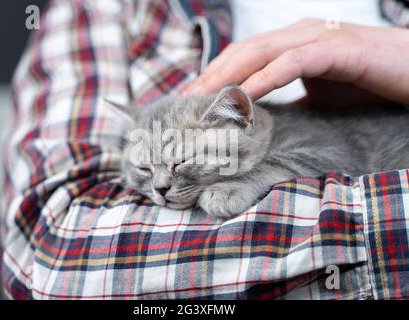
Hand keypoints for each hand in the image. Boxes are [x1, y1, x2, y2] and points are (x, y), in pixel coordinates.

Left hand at [183, 19, 408, 107]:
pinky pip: (291, 63)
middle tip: (185, 104)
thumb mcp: (317, 97)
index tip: (191, 102)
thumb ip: (290, 105)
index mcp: (289, 44)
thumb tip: (262, 124)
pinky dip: (265, 79)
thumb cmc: (367, 82)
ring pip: (258, 53)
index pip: (240, 58)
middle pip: (240, 53)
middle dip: (210, 78)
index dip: (213, 78)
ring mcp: (315, 38)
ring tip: (203, 101)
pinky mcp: (336, 49)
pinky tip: (245, 97)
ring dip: (228, 78)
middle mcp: (296, 35)